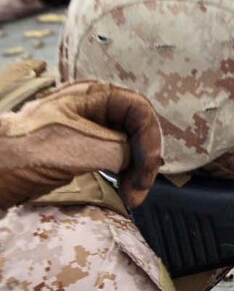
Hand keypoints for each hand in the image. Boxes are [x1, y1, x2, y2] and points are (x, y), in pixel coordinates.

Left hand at [0, 81, 161, 207]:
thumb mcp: (79, 147)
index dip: (149, 139)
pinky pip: (117, 158)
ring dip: (136, 171)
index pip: (139, 109)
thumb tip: (137, 160)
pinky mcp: (84, 150)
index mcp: (91, 95)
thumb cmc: (26, 152)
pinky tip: (125, 190)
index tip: (145, 171)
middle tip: (140, 189)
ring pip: (130, 145)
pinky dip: (124, 175)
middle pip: (138, 128)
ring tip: (133, 195)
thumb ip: (118, 149)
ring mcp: (89, 129)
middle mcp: (94, 108)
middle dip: (144, 160)